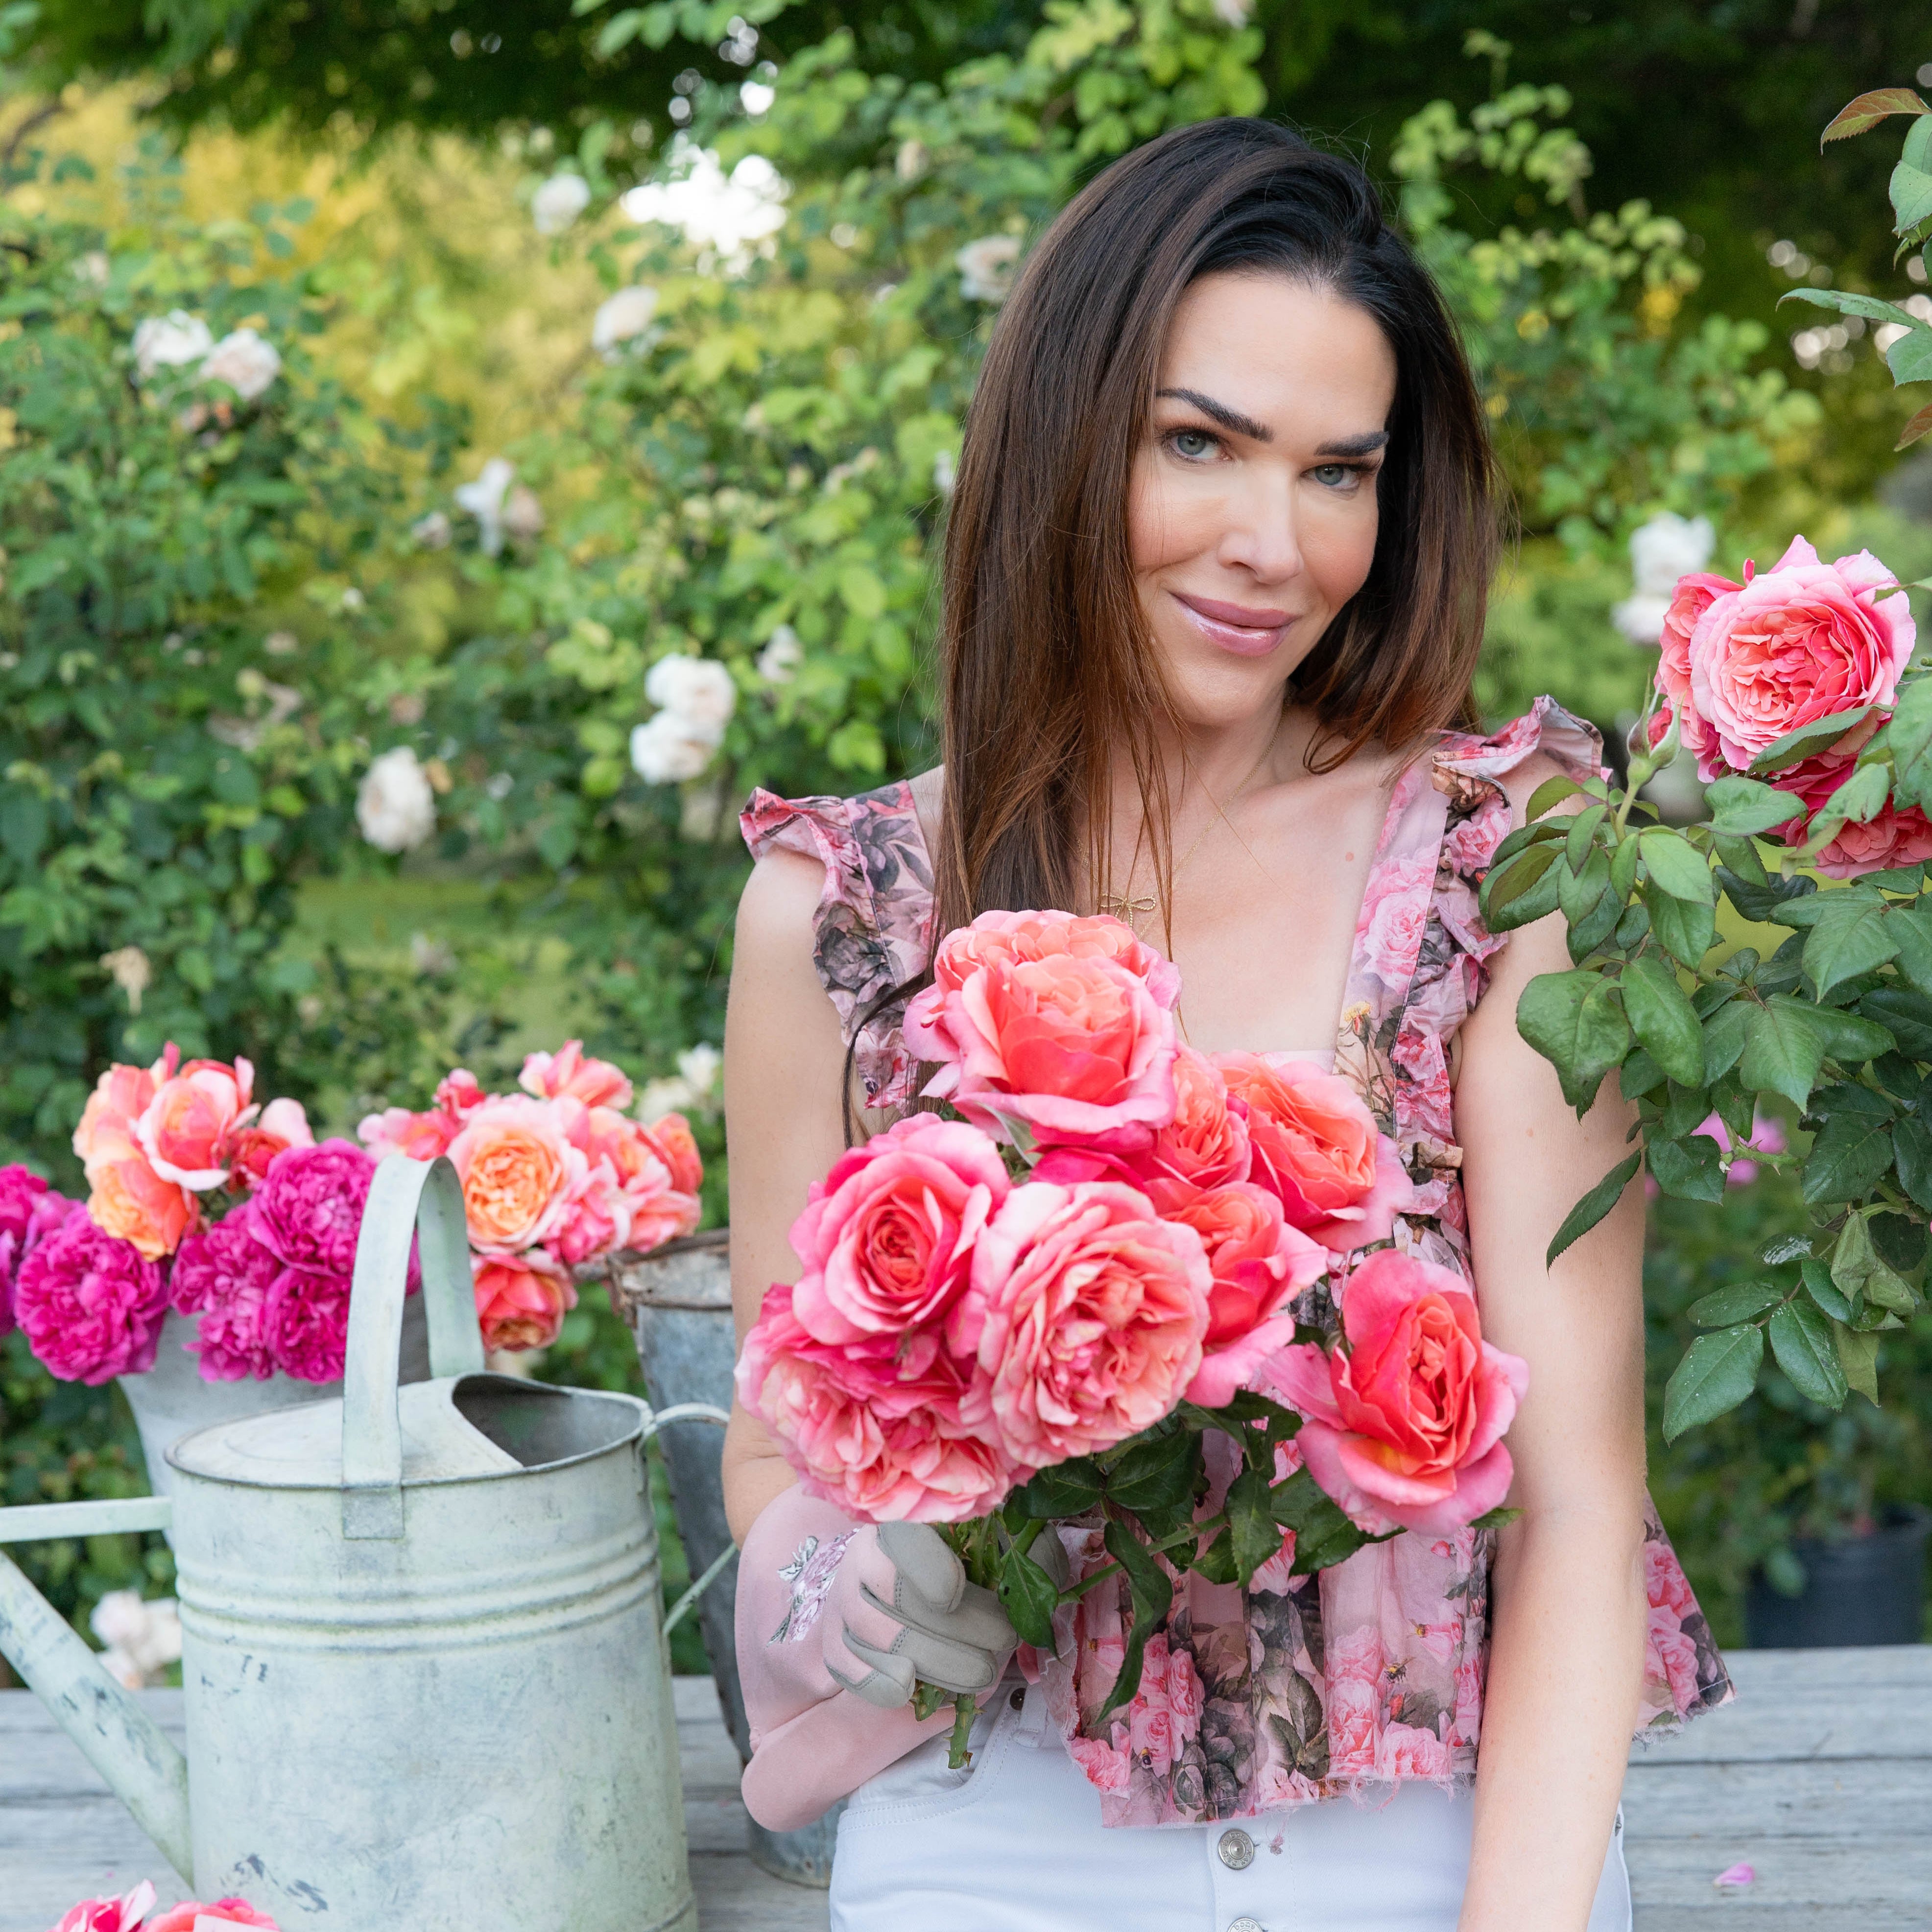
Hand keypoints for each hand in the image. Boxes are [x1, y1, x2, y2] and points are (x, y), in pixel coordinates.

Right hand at [823, 1521, 1065, 1709]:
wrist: (908, 1591)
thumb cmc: (969, 1561)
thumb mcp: (1001, 1543)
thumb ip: (1027, 1551)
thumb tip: (1048, 1574)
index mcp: (904, 1519)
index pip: (901, 1536)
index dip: (926, 1566)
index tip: (955, 1593)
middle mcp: (864, 1554)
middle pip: (895, 1595)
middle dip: (955, 1629)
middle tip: (1002, 1643)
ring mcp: (845, 1599)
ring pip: (872, 1631)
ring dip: (930, 1659)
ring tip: (979, 1676)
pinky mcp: (834, 1641)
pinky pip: (845, 1665)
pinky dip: (876, 1682)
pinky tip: (910, 1689)